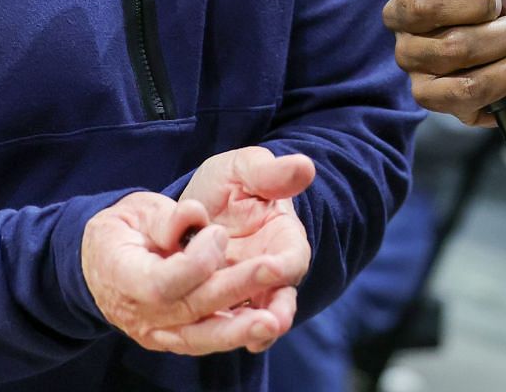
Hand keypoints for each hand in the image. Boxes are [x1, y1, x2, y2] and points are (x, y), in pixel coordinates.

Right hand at [81, 192, 276, 354]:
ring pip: (200, 335)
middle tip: (272, 268)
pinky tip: (264, 326)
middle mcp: (138, 312)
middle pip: (191, 307)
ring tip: (273, 321)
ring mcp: (155, 331)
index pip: (162, 282)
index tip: (218, 232)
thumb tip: (193, 217)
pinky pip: (204, 339)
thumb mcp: (136, 209)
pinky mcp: (172, 338)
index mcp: (121, 274)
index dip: (196, 261)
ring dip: (238, 329)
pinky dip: (233, 334)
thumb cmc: (124, 228)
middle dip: (234, 288)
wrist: (102, 263)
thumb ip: (166, 216)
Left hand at [181, 146, 314, 349]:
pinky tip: (202, 339)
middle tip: (272, 322)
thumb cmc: (230, 184)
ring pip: (248, 319)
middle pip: (277, 299)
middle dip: (275, 311)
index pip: (292, 258)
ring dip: (248, 329)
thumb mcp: (245, 169)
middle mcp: (267, 274)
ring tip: (250, 338)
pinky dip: (216, 333)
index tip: (275, 268)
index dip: (285, 265)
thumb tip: (304, 166)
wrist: (201, 207)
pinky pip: (218, 325)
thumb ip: (272, 173)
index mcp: (282, 239)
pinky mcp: (215, 307)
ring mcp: (242, 294)